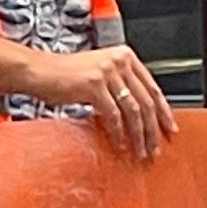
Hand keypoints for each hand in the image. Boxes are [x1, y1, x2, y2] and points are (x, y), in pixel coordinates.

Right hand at [36, 45, 176, 160]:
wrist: (37, 70)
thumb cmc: (63, 75)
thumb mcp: (99, 74)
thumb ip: (119, 85)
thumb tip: (139, 113)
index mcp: (124, 56)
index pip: (152, 87)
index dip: (163, 111)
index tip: (168, 128)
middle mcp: (119, 61)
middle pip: (145, 101)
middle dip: (153, 129)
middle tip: (155, 147)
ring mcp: (107, 71)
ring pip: (133, 110)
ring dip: (138, 135)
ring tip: (140, 151)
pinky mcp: (94, 85)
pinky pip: (113, 115)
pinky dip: (118, 133)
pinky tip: (119, 144)